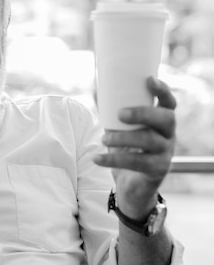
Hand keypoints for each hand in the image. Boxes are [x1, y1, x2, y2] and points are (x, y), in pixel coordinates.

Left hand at [93, 77, 176, 218]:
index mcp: (161, 121)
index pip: (169, 103)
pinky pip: (138, 163)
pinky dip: (113, 160)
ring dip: (123, 137)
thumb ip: (111, 111)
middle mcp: (168, 135)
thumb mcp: (119, 129)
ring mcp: (165, 153)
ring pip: (150, 141)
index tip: (148, 80)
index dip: (162, 91)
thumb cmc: (126, 149)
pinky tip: (97, 158)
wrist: (130, 185)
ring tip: (104, 138)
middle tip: (120, 114)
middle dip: (143, 113)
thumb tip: (96, 89)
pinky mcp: (157, 170)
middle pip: (166, 119)